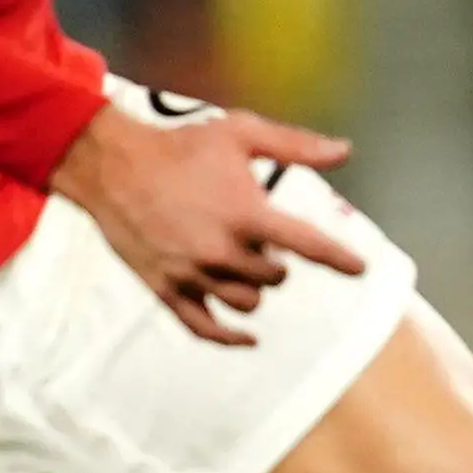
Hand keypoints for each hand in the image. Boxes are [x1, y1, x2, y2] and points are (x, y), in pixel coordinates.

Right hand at [50, 100, 364, 344]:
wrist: (112, 165)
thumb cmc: (181, 145)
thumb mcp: (240, 133)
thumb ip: (296, 145)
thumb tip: (345, 151)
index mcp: (247, 214)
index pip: (309, 246)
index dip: (340, 258)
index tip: (361, 268)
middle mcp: (222, 251)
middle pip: (276, 277)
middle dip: (276, 259)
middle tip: (259, 235)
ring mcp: (192, 274)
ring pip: (247, 302)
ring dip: (255, 287)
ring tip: (242, 260)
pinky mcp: (166, 289)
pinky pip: (204, 328)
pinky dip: (229, 338)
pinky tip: (248, 339)